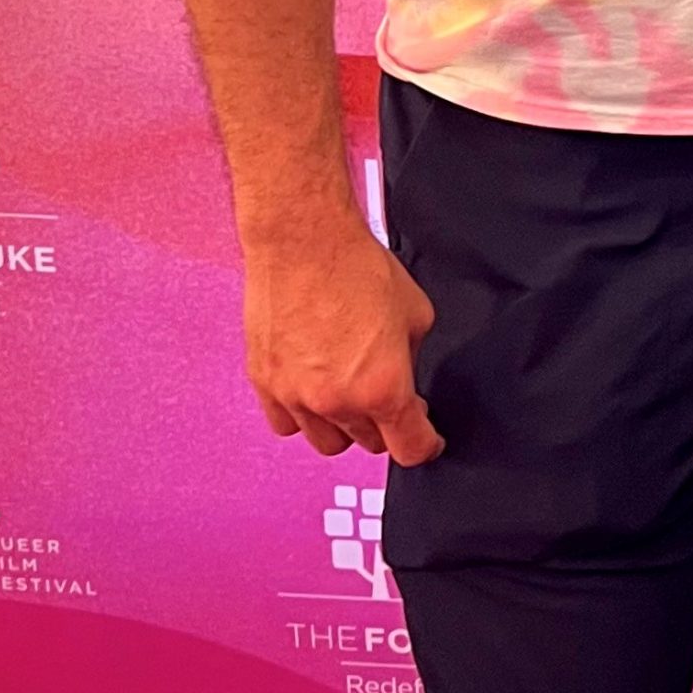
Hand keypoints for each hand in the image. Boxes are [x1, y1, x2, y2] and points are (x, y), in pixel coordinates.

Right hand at [242, 208, 444, 465]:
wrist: (305, 244)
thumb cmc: (359, 269)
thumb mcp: (416, 314)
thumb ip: (411, 357)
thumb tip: (402, 371)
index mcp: (383, 388)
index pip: (409, 448)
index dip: (425, 445)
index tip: (428, 439)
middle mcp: (336, 402)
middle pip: (368, 443)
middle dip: (385, 425)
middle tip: (389, 396)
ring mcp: (295, 397)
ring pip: (325, 440)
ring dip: (344, 425)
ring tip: (350, 391)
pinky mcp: (265, 384)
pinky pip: (286, 423)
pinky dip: (303, 415)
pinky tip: (314, 389)